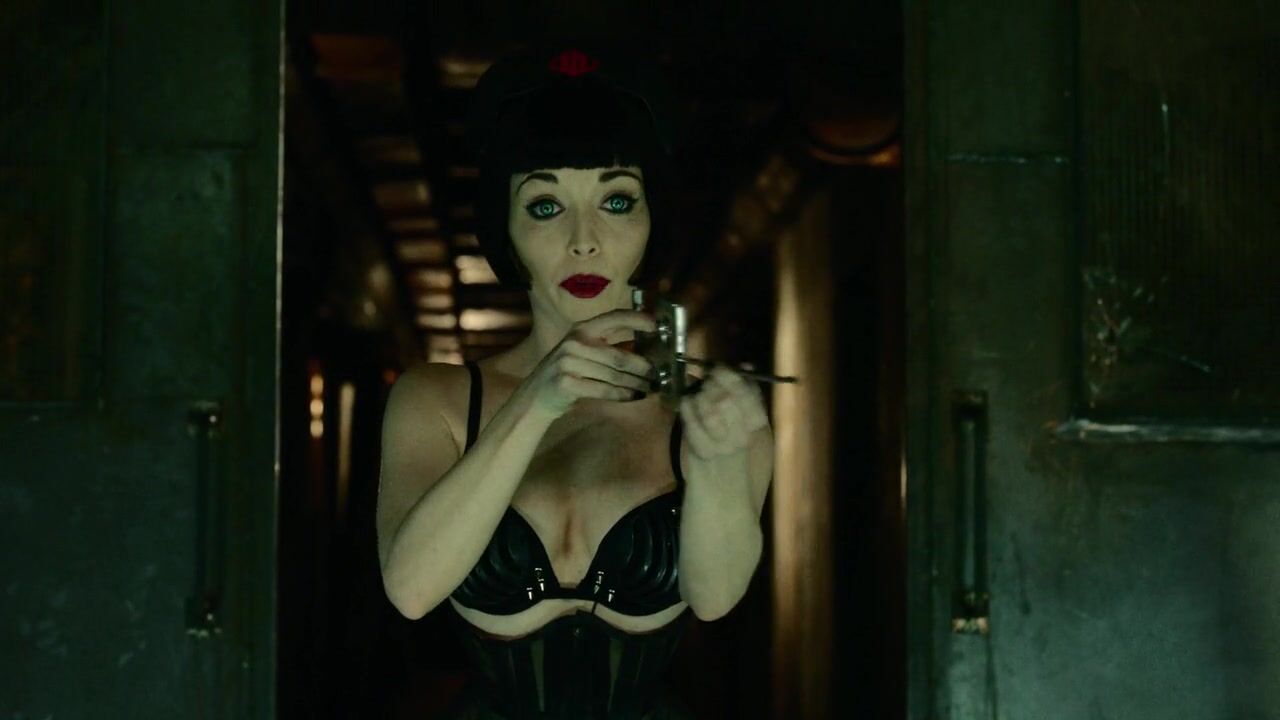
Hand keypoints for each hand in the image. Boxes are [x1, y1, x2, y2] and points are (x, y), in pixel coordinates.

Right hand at [524, 309, 656, 417]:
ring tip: (650, 388)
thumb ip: (608, 346)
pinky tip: (633, 397)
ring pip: (613, 376)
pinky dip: (622, 395)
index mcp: (582, 329)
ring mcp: (568, 362)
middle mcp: (575, 342)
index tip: (657, 326)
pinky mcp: (567, 383)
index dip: (637, 320)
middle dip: (643, 367)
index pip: (613, 317)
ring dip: (636, 384)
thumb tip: (646, 349)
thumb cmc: (568, 371)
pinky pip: (604, 391)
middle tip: (659, 374)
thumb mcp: (584, 351)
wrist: (537, 395)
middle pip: (619, 356)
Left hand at [679, 365, 769, 459]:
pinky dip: (686, 408)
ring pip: (707, 407)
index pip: (745, 392)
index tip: (718, 368)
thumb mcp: (745, 416)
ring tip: (698, 397)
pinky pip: (690, 419)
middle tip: (706, 382)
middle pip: (725, 398)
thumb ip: (747, 390)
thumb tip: (746, 366)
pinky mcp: (702, 450)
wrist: (720, 481)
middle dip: (711, 384)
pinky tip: (687, 406)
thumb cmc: (732, 440)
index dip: (729, 375)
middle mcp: (742, 434)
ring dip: (699, 396)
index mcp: (755, 422)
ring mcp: (722, 444)